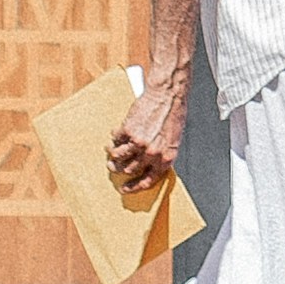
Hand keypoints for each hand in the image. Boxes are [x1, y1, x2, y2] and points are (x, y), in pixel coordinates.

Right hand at [107, 81, 186, 201]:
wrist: (168, 94)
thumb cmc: (174, 114)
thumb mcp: (173, 139)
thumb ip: (161, 154)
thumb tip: (148, 165)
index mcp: (166, 158)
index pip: (148, 181)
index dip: (135, 187)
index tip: (125, 188)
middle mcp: (152, 153)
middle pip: (129, 170)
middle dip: (119, 169)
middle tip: (113, 166)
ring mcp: (139, 142)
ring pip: (118, 157)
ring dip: (112, 156)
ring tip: (110, 151)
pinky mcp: (128, 130)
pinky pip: (116, 140)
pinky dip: (113, 138)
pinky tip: (114, 134)